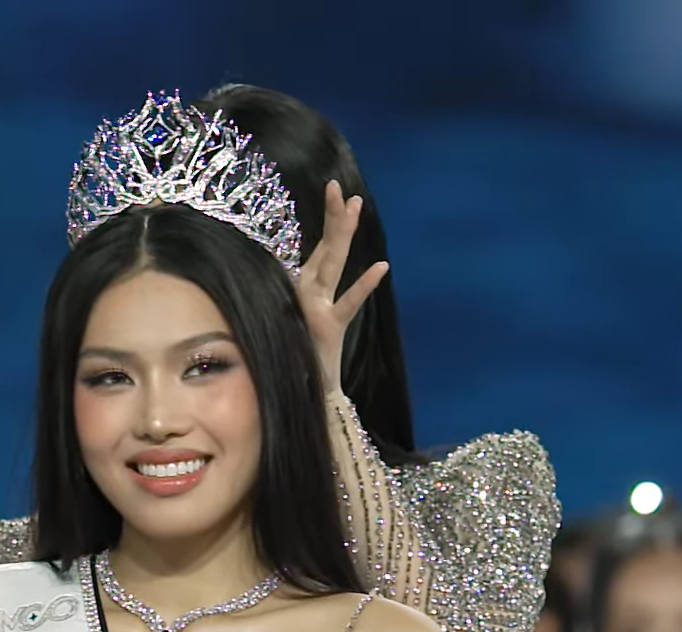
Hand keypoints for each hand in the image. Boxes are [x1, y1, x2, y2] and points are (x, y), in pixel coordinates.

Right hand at [296, 180, 388, 393]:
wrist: (308, 393)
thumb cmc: (305, 356)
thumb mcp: (299, 320)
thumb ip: (302, 294)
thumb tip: (305, 270)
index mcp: (300, 291)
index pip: (317, 250)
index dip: (330, 221)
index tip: (339, 194)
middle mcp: (304, 294)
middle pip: (324, 250)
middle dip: (333, 217)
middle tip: (338, 188)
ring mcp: (315, 309)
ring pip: (331, 265)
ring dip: (342, 234)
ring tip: (353, 207)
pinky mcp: (329, 328)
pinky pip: (348, 303)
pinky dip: (364, 286)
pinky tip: (382, 267)